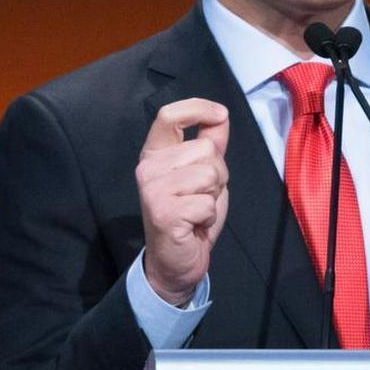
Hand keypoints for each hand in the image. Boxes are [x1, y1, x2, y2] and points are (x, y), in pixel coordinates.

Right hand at [136, 98, 229, 305]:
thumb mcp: (204, 174)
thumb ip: (210, 145)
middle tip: (202, 196)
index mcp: (155, 154)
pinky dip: (209, 216)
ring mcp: (152, 190)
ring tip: (198, 210)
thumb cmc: (190, 216)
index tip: (220, 114)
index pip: (169, 115)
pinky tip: (194, 225)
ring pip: (210, 174)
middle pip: (205, 149)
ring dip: (214, 195)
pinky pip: (207, 202)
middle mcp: (148, 168)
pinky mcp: (163, 212)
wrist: (175, 261)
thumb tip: (221, 115)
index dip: (198, 108)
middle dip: (218, 174)